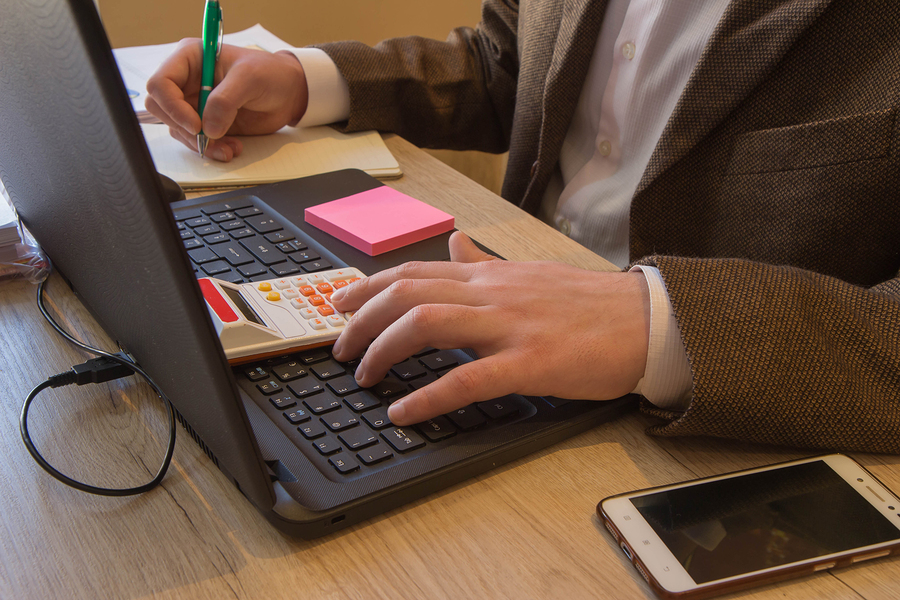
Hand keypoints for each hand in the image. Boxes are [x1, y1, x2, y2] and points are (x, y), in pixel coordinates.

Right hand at [145, 40, 308, 161]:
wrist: (288, 93)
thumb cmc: (270, 74)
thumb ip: (226, 101)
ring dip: (201, 143)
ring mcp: (194, 103)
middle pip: (161, 108)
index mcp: (189, 59)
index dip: (172, 107)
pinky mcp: (205, 122)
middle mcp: (186, 80)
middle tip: (209, 137)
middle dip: (184, 128)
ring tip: (229, 147)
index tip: (196, 125)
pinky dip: (211, 149)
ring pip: (177, 128)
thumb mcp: (250, 79)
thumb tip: (208, 128)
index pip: (160, 83)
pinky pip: (195, 140)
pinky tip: (231, 148)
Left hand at [330, 232, 650, 425]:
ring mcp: (510, 326)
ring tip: (363, 376)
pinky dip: (428, 397)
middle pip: (407, 294)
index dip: (368, 287)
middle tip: (339, 349)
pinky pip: (468, 380)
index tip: (340, 304)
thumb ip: (484, 265)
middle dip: (362, 321)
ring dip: (383, 350)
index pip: (414, 273)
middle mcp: (492, 294)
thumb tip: (454, 245)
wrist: (646, 320)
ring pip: (426, 325)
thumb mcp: (529, 275)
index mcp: (490, 277)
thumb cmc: (590, 304)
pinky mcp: (530, 363)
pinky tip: (405, 412)